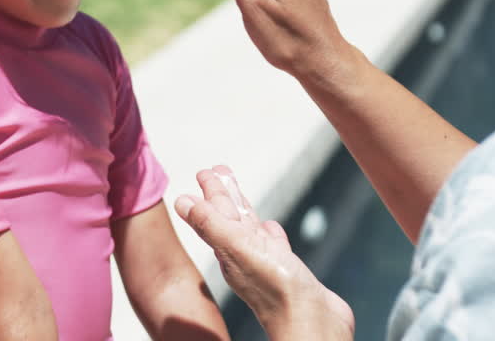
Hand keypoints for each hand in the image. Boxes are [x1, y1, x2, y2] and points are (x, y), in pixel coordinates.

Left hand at [174, 166, 353, 340]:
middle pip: (230, 217)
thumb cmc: (275, 289)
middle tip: (219, 170)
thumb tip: (181, 201)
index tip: (204, 171)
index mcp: (229, 249)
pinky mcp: (288, 271)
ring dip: (245, 210)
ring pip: (251, 230)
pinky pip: (274, 246)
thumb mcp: (238, 249)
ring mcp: (267, 264)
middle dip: (224, 193)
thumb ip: (210, 224)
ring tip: (241, 196)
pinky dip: (270, 234)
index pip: (215, 212)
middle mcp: (244, 256)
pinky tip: (270, 228)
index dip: (210, 190)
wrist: (313, 324)